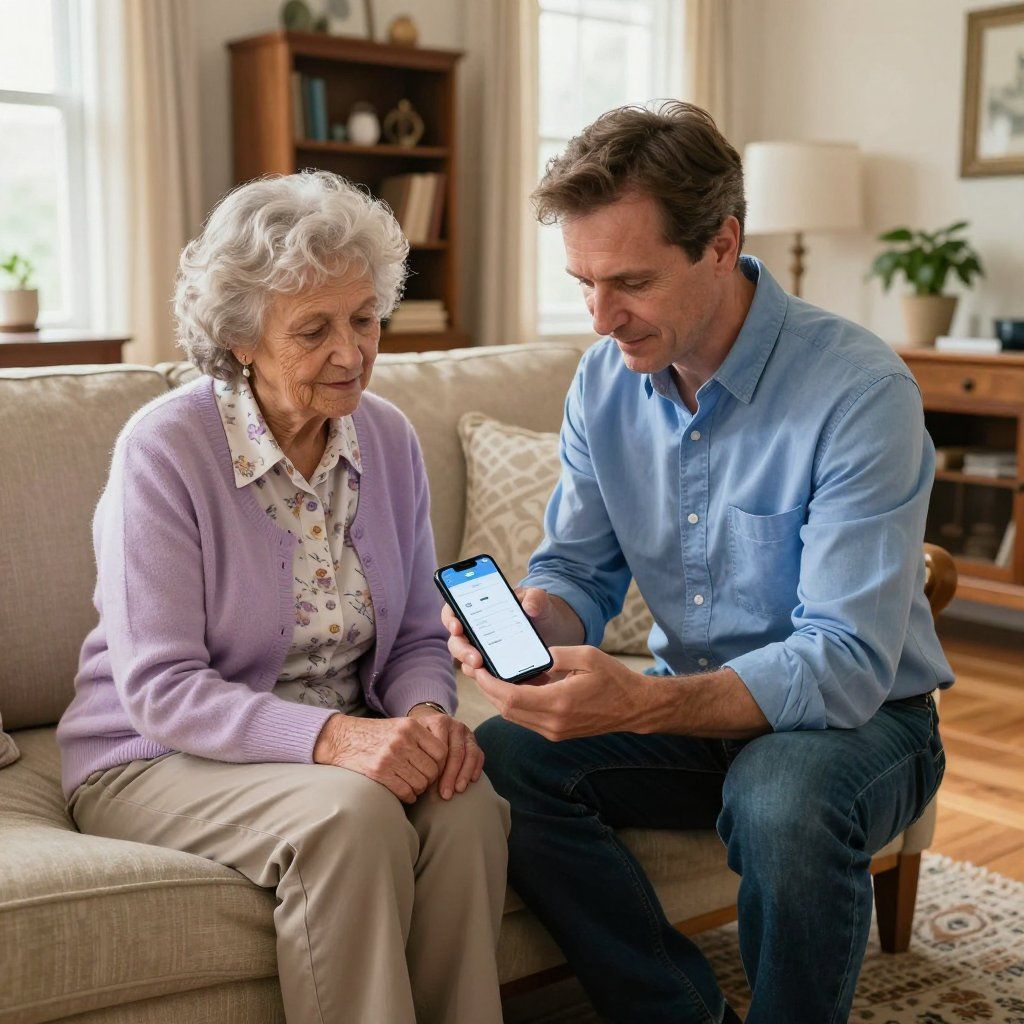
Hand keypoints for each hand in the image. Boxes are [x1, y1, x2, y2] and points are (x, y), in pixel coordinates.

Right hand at [313, 713, 448, 803]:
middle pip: (432, 770)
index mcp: (411, 726)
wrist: (341, 738)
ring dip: (419, 789)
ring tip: (413, 786)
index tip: (435, 770)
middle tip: (424, 781)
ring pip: (420, 783)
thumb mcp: (399, 726)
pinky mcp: (379, 772)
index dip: (442, 765)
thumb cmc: (374, 734)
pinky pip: (405, 792)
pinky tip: (405, 794)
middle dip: (430, 780)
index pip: (441, 751)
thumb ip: (420, 738)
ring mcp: (391, 757)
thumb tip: (445, 761)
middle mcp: (403, 740)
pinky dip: (409, 797)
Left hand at [408, 705, 484, 798]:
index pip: (441, 746)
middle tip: (446, 793)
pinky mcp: (473, 740)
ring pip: (471, 753)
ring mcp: (466, 732)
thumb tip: (416, 779)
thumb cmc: (418, 736)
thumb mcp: (413, 738)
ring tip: (458, 789)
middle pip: (456, 751)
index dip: (438, 767)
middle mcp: (455, 726)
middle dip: (451, 774)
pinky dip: (476, 767)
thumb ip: (415, 752)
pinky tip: (472, 780)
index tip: (432, 783)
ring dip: (465, 773)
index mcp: (439, 722)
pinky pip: (479, 754)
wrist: (429, 722)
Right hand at [442, 586, 583, 675]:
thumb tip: (529, 607)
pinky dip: (490, 680)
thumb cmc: (539, 609)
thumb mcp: (538, 598)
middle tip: (476, 659)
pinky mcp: (495, 668)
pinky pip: (485, 677)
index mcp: (478, 609)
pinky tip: (503, 681)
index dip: (450, 619)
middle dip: (462, 651)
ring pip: (466, 662)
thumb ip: (534, 597)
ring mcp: (484, 651)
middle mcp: (476, 632)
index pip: (453, 611)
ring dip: (472, 668)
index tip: (458, 626)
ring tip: (485, 670)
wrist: (554, 629)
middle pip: (457, 641)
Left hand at [470, 645, 650, 740]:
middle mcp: (553, 723)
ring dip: (499, 698)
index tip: (478, 669)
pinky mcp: (556, 733)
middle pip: (506, 710)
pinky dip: (514, 704)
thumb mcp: (588, 655)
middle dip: (488, 690)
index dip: (489, 684)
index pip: (510, 697)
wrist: (634, 708)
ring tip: (492, 676)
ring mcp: (554, 732)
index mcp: (559, 702)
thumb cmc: (614, 679)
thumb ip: (557, 654)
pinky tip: (515, 687)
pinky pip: (526, 720)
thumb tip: (534, 656)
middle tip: (478, 670)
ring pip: (513, 717)